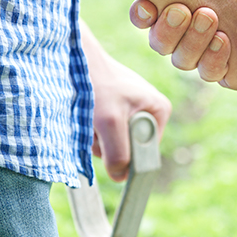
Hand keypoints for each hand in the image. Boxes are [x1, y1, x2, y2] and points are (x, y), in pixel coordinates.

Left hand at [81, 22, 171, 181]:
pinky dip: (92, 129)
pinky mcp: (112, 109)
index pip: (147, 152)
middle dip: (108, 144)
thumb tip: (121, 178)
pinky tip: (87, 115)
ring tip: (90, 117)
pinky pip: (103, 132)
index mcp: (160, 111)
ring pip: (113, 142)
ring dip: (97, 137)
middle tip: (97, 125)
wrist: (76, 59)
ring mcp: (129, 110)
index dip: (127, 154)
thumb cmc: (96, 84)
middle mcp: (148, 111)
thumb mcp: (110, 122)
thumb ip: (119, 153)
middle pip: (129, 148)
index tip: (109, 142)